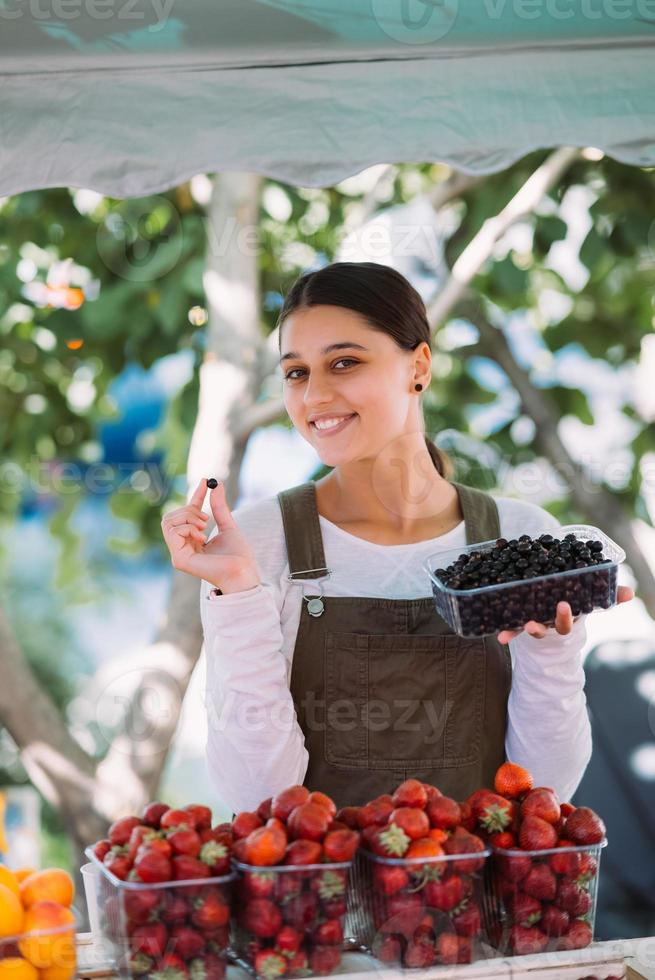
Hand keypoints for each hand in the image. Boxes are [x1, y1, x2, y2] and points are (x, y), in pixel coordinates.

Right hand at [161, 479, 261, 593]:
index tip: (206, 481)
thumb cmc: (238, 555)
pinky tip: (202, 536)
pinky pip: (173, 532)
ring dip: (188, 518)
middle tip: (206, 518)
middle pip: (171, 516)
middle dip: (188, 509)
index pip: (187, 515)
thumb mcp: (228, 525)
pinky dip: (188, 528)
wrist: (242, 572)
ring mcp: (178, 553)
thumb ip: (219, 508)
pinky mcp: (178, 559)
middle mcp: (182, 547)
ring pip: (168, 522)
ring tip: (205, 527)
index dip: (195, 496)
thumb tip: (217, 485)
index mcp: (193, 540)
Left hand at [496, 585, 634, 643]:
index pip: (568, 619)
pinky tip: (500, 637)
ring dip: (526, 629)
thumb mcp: (587, 600)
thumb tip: (630, 593)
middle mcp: (550, 623)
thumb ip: (609, 595)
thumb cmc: (572, 604)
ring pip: (531, 628)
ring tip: (524, 625)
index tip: (563, 605)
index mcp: (566, 617)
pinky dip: (507, 632)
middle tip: (542, 612)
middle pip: (551, 626)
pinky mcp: (520, 622)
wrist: (550, 615)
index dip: (566, 615)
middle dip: (547, 621)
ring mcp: (536, 624)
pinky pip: (512, 628)